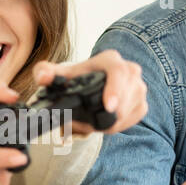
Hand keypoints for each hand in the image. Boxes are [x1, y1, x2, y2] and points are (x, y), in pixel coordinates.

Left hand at [30, 49, 147, 136]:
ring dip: (115, 120)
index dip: (115, 89)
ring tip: (95, 124)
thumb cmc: (73, 80)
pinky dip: (122, 124)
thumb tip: (43, 77)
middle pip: (130, 91)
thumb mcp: (56, 75)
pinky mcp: (141, 101)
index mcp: (109, 60)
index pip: (118, 71)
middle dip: (114, 111)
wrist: (85, 87)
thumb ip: (45, 73)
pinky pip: (136, 115)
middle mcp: (129, 69)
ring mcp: (138, 86)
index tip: (108, 106)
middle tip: (94, 125)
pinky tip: (108, 123)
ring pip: (133, 106)